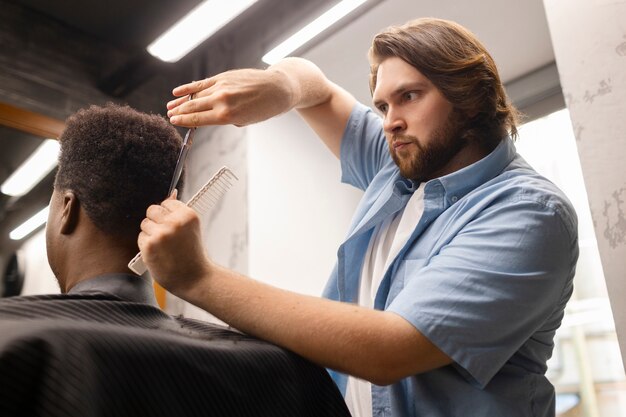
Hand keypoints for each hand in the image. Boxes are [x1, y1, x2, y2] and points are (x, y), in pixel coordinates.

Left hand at [138, 193, 211, 294]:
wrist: (195, 279)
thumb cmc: (193, 254)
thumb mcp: (191, 229)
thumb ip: (179, 213)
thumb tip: (170, 193)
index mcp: (188, 214)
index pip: (166, 202)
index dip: (167, 215)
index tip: (173, 227)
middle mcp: (175, 221)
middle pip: (152, 210)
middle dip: (156, 222)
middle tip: (166, 237)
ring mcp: (161, 233)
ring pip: (145, 224)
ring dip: (150, 234)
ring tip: (164, 247)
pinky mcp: (149, 245)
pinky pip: (141, 237)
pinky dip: (146, 246)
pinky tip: (159, 254)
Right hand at [166, 67, 295, 127]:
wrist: (278, 89)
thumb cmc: (264, 108)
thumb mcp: (245, 120)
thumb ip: (226, 118)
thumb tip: (209, 114)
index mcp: (227, 116)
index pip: (198, 119)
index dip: (184, 121)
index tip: (174, 121)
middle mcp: (222, 101)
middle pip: (193, 107)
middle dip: (180, 112)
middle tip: (170, 115)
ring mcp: (221, 87)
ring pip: (195, 95)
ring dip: (181, 101)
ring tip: (170, 106)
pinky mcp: (223, 77)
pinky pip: (202, 83)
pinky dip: (189, 87)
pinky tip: (178, 91)